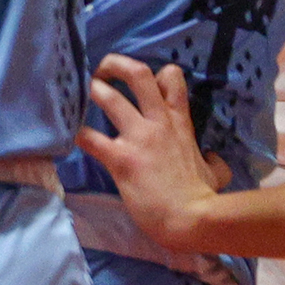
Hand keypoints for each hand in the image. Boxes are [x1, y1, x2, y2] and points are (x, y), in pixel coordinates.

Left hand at [76, 57, 227, 252]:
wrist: (191, 219)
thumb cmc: (203, 197)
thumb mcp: (217, 173)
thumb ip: (214, 161)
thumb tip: (212, 158)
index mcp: (180, 122)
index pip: (170, 77)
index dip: (155, 74)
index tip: (143, 85)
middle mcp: (157, 121)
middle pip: (137, 74)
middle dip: (114, 65)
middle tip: (102, 72)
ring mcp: (138, 137)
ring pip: (109, 98)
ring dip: (92, 92)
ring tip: (78, 94)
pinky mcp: (120, 159)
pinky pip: (89, 138)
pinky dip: (75, 134)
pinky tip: (67, 135)